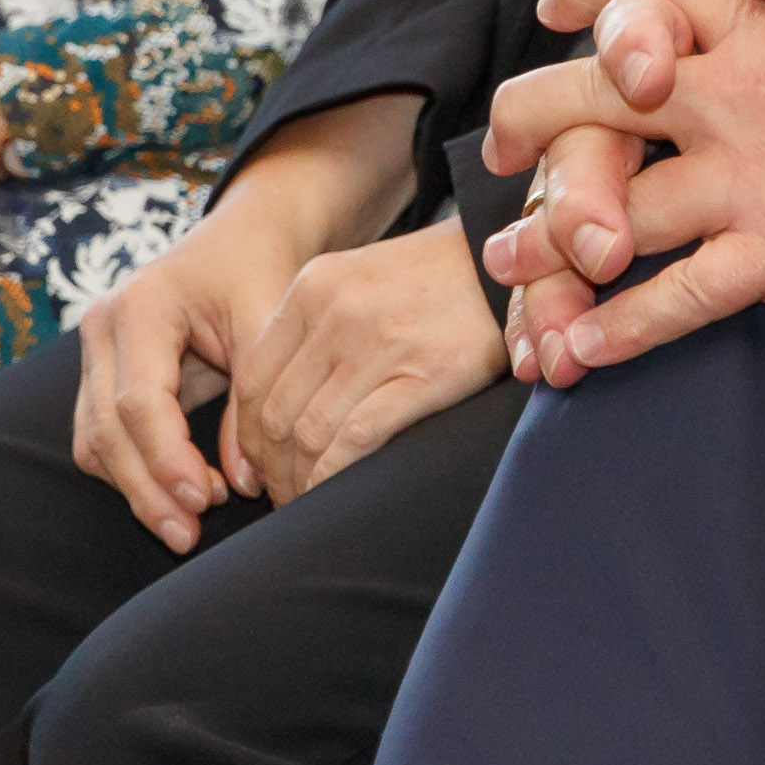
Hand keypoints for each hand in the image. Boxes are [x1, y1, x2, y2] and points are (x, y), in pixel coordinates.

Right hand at [69, 108, 420, 548]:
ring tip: (188, 523)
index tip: (203, 500)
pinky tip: (177, 494)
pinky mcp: (99, 375)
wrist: (245, 236)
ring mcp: (93, 352)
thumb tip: (240, 482)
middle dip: (146, 489)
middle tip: (189, 533)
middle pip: (106, 431)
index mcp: (142, 305)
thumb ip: (253, 398)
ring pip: (94, 443)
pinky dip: (133, 471)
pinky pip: (101, 438)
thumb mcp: (268, 320)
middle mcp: (103, 328)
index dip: (167, 459)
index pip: (138, 402)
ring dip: (137, 488)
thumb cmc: (262, 269)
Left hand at [224, 217, 502, 505]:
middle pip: (272, 411)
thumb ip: (316, 329)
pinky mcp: (422, 373)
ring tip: (305, 500)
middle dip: (269, 467)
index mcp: (314, 286)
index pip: (251, 378)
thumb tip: (276, 406)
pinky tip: (331, 494)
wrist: (520, 264)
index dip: (245, 436)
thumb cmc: (442, 280)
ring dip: (297, 480)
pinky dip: (330, 477)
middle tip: (280, 494)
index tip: (258, 465)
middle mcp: (336, 311)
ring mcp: (378, 341)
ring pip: (306, 433)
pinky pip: (352, 441)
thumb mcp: (362, 281)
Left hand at [475, 0, 764, 378]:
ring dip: (547, 247)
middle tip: (501, 153)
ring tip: (511, 267)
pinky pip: (675, 298)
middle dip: (525, 122)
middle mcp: (739, 95)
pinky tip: (583, 351)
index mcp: (762, 26)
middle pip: (593, 98)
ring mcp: (753, 179)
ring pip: (611, 212)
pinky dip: (619, 330)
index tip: (553, 7)